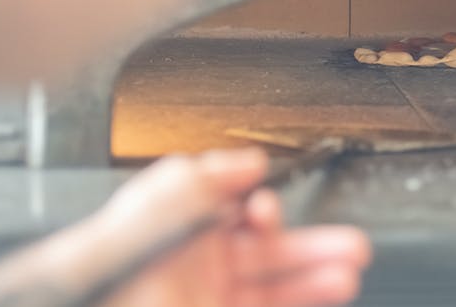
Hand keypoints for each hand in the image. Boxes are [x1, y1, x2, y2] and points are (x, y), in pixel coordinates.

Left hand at [75, 148, 371, 306]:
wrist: (103, 298)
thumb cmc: (122, 250)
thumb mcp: (170, 189)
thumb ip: (216, 172)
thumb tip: (253, 162)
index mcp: (192, 226)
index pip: (246, 216)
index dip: (268, 212)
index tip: (272, 209)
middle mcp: (203, 264)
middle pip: (273, 255)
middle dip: (316, 248)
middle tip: (352, 246)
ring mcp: (211, 296)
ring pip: (276, 289)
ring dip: (315, 280)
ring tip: (348, 275)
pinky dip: (298, 301)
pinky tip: (322, 292)